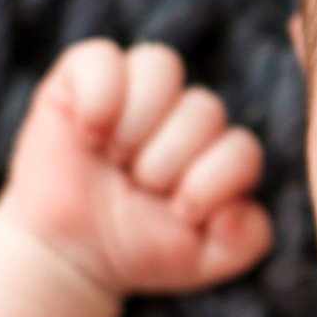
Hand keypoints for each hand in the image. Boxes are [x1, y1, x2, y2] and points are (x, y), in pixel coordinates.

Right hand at [0, 40, 273, 296]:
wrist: (69, 253)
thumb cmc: (140, 249)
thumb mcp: (205, 260)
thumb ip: (247, 239)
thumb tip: (237, 206)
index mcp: (220, 149)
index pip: (242, 147)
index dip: (211, 183)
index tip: (179, 212)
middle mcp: (185, 113)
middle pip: (203, 108)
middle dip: (166, 162)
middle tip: (137, 186)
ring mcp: (137, 89)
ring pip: (161, 65)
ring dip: (137, 123)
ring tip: (116, 156)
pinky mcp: (84, 76)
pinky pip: (101, 56)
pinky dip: (98, 96)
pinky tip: (87, 132)